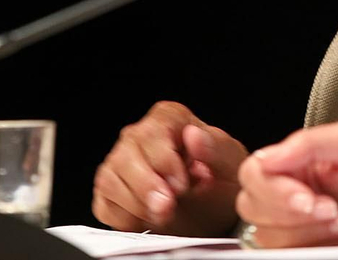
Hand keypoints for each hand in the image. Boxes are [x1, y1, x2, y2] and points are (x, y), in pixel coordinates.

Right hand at [92, 100, 246, 235]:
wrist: (215, 210)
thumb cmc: (222, 180)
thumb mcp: (231, 164)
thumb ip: (215, 148)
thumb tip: (194, 136)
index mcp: (171, 119)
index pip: (153, 132)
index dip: (164, 161)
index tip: (181, 184)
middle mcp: (140, 136)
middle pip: (125, 156)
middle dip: (147, 188)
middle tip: (169, 206)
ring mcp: (121, 163)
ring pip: (111, 181)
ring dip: (138, 205)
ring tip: (166, 213)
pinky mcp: (111, 192)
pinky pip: (106, 206)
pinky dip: (127, 219)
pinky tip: (149, 217)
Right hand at [237, 121, 337, 245]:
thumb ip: (309, 142)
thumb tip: (266, 158)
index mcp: (299, 162)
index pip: (255, 174)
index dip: (277, 191)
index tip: (309, 198)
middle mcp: (295, 191)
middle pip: (256, 210)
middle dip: (299, 217)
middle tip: (337, 212)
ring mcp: (301, 224)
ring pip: (271, 238)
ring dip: (312, 236)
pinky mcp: (313, 249)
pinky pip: (290, 255)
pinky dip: (319, 251)